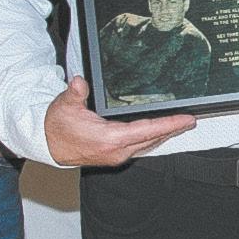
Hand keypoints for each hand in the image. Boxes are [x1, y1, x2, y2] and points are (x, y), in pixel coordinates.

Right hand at [44, 76, 194, 167]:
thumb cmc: (57, 127)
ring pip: (149, 144)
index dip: (169, 124)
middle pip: (153, 138)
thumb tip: (79, 82)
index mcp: (109, 139)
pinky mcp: (115, 156)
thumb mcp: (64, 105)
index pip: (147, 130)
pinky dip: (153, 138)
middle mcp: (117, 151)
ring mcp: (117, 156)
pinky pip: (141, 147)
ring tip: (181, 124)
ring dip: (165, 134)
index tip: (187, 119)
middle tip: (191, 120)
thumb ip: (75, 92)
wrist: (47, 145)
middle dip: (173, 129)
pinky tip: (160, 132)